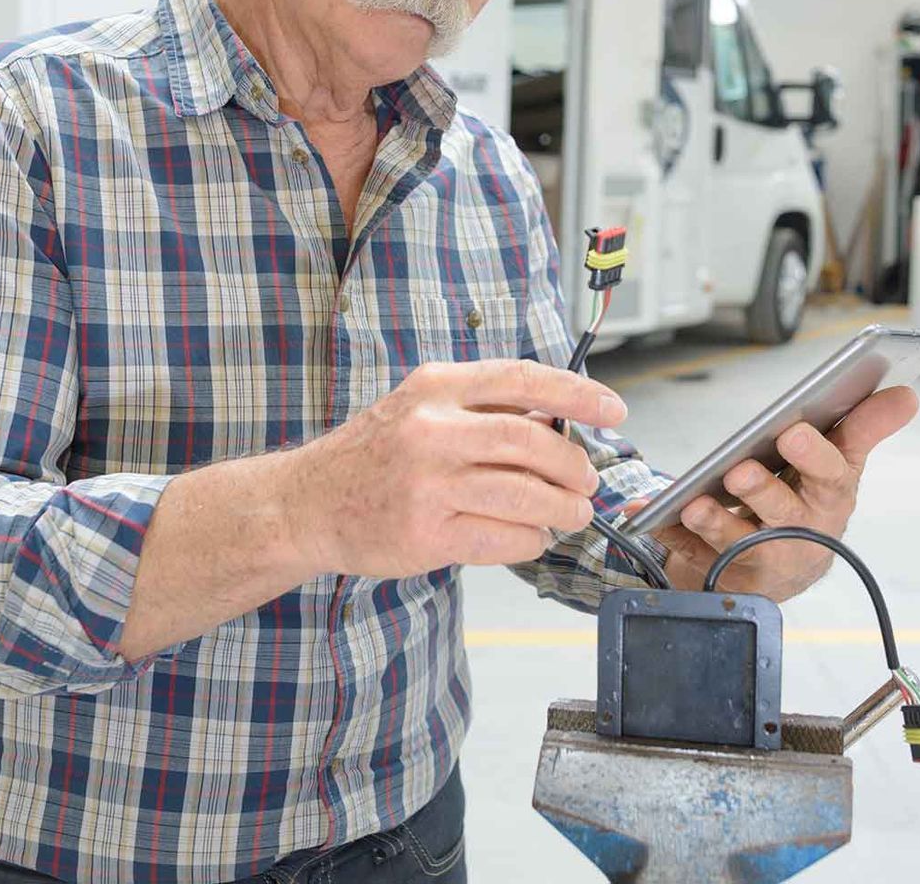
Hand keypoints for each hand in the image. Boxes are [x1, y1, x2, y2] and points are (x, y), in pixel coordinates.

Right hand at [291, 359, 625, 577]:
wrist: (306, 503)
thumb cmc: (373, 455)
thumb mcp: (421, 407)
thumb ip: (482, 409)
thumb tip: (558, 419)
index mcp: (436, 387)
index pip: (522, 379)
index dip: (578, 393)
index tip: (613, 409)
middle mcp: (430, 430)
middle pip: (531, 441)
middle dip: (574, 466)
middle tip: (586, 482)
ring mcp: (427, 484)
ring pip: (524, 495)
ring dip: (562, 509)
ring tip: (571, 514)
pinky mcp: (425, 534)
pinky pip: (503, 538)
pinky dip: (531, 539)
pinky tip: (531, 536)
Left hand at [628, 385, 918, 600]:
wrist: (783, 568)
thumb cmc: (810, 500)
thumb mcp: (840, 463)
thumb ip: (865, 426)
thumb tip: (907, 394)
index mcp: (830, 498)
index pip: (831, 476)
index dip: (813, 456)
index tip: (791, 432)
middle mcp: (800, 533)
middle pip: (784, 515)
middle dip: (762, 492)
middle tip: (739, 470)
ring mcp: (762, 559)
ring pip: (739, 545)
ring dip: (716, 522)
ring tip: (693, 504)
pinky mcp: (724, 574)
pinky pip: (692, 558)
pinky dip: (671, 537)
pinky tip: (651, 516)